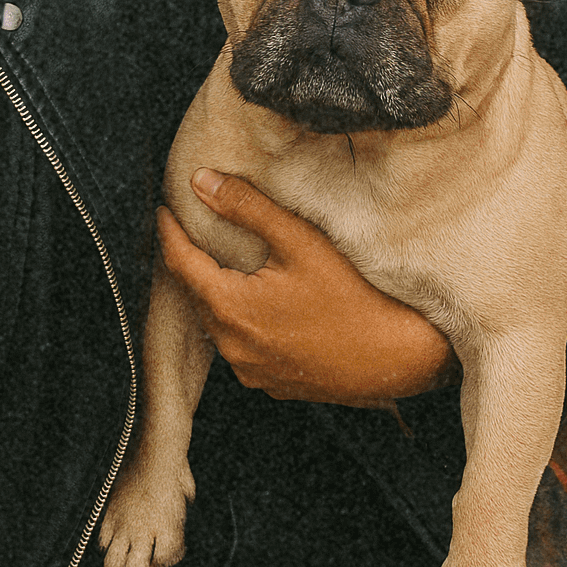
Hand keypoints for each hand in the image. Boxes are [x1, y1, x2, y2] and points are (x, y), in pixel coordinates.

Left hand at [157, 169, 458, 405]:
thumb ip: (247, 208)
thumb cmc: (356, 294)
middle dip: (191, 262)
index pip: (181, 264)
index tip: (162, 210)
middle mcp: (234, 348)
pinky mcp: (277, 384)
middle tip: (188, 230)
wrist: (405, 357)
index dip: (168, 233)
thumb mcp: (299, 240)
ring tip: (221, 262)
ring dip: (216, 293)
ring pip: (219, 324)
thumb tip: (201, 181)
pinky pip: (243, 347)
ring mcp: (255, 372)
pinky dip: (241, 320)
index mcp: (231, 309)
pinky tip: (259, 301)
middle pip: (197, 296)